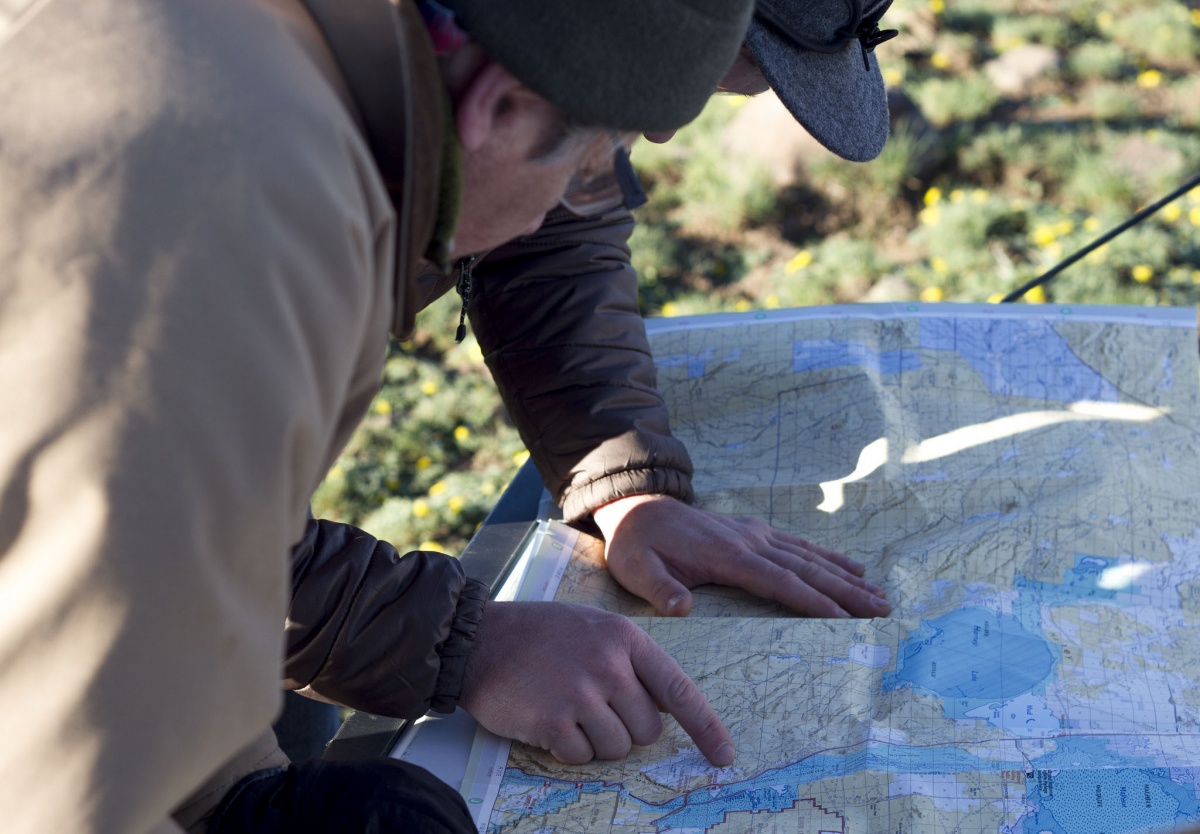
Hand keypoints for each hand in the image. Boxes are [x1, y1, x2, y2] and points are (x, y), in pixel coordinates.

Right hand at [459, 601, 734, 766]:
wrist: (480, 639)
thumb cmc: (540, 634)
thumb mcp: (595, 628)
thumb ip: (630, 661)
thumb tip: (664, 709)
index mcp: (625, 640)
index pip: (678, 690)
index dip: (706, 727)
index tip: (724, 756)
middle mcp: (609, 666)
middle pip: (647, 730)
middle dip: (625, 730)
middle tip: (592, 708)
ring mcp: (581, 693)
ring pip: (616, 748)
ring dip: (594, 741)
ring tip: (565, 708)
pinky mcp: (553, 721)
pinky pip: (581, 757)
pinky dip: (565, 748)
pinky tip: (546, 719)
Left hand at [593, 495, 890, 618]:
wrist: (636, 506)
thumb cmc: (636, 544)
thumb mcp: (637, 569)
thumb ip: (660, 589)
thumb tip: (683, 608)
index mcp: (726, 554)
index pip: (778, 581)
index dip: (812, 601)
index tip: (844, 619)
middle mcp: (749, 540)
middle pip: (806, 568)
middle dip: (846, 591)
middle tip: (882, 610)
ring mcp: (754, 533)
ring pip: (809, 556)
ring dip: (846, 576)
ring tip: (880, 594)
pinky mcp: (753, 531)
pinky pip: (798, 546)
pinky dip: (828, 557)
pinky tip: (853, 567)